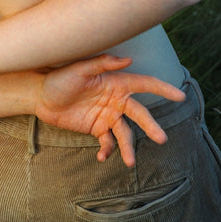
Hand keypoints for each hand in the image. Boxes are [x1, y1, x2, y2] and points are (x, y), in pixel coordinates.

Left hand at [36, 54, 185, 166]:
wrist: (41, 97)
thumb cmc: (60, 78)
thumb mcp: (79, 69)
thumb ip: (102, 63)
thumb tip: (128, 59)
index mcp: (115, 82)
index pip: (143, 84)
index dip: (162, 89)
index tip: (180, 95)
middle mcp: (115, 100)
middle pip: (139, 113)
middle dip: (150, 125)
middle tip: (161, 138)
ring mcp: (107, 115)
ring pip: (125, 133)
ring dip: (129, 147)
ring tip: (130, 162)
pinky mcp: (97, 129)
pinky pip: (108, 142)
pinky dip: (108, 150)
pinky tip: (102, 156)